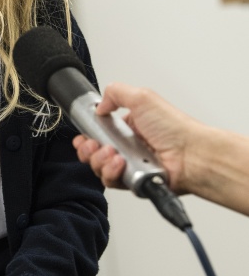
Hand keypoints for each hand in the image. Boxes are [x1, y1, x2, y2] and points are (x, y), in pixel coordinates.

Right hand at [73, 82, 199, 193]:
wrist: (191, 155)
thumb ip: (115, 93)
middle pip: (94, 152)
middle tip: (93, 145)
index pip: (99, 132)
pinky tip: (120, 164)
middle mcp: (129, 147)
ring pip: (100, 168)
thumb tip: (99, 105)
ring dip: (100, 160)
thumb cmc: (175, 127)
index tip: (84, 136)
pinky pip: (112, 182)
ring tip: (113, 154)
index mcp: (129, 126)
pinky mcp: (133, 182)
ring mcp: (130, 165)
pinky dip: (111, 173)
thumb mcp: (142, 97)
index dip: (87, 135)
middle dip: (88, 149)